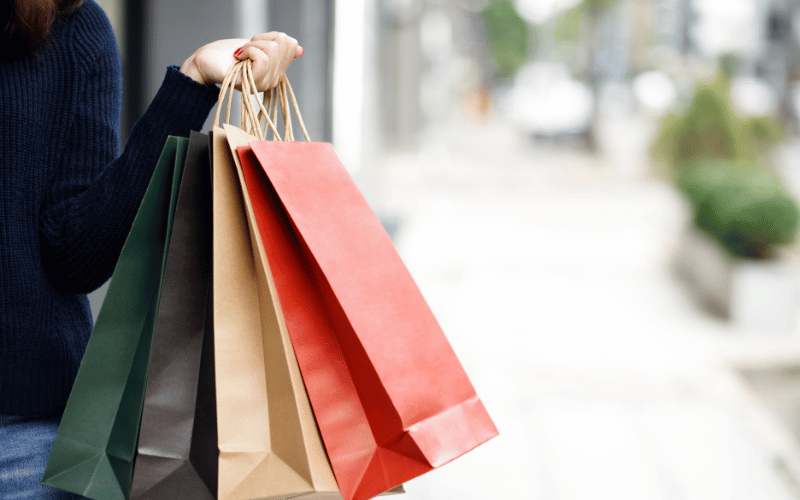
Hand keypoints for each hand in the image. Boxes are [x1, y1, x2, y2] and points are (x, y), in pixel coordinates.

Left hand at [180, 32, 302, 89]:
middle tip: (246, 49)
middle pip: (283, 44)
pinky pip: (262, 59)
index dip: (270, 36)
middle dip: (261, 39)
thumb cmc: (228, 54)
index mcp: (276, 71)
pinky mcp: (251, 83)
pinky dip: (248, 50)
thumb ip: (277, 48)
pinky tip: (238, 57)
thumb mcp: (257, 46)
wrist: (207, 61)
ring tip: (240, 54)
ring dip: (252, 45)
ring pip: (273, 50)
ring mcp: (263, 84)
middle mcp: (273, 80)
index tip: (255, 44)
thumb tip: (300, 50)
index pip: (291, 43)